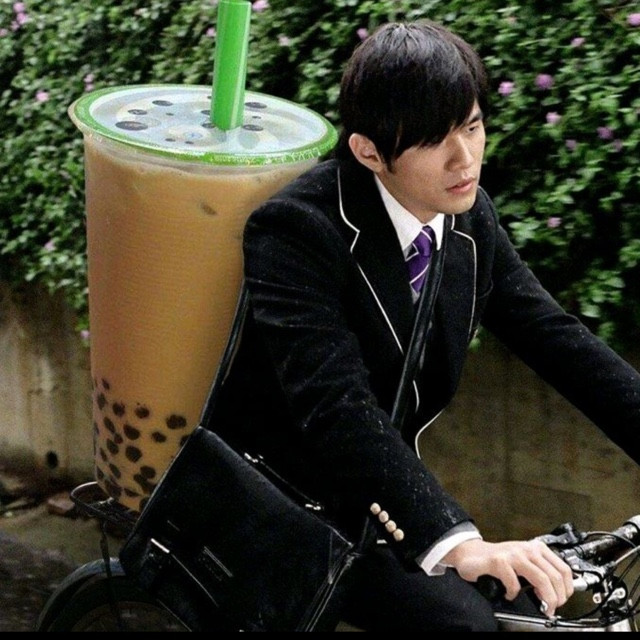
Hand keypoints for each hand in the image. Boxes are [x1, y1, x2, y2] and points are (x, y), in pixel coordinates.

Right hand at [442, 538, 573, 616]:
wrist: (471, 554)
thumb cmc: (498, 561)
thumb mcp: (525, 562)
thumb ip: (541, 571)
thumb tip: (559, 592)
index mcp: (536, 548)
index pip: (564, 569)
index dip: (567, 589)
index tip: (561, 600)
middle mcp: (526, 549)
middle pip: (555, 577)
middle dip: (557, 598)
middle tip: (551, 608)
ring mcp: (512, 554)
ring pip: (541, 579)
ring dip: (544, 598)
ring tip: (540, 606)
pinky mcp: (498, 561)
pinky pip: (514, 583)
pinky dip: (514, 594)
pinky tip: (509, 594)